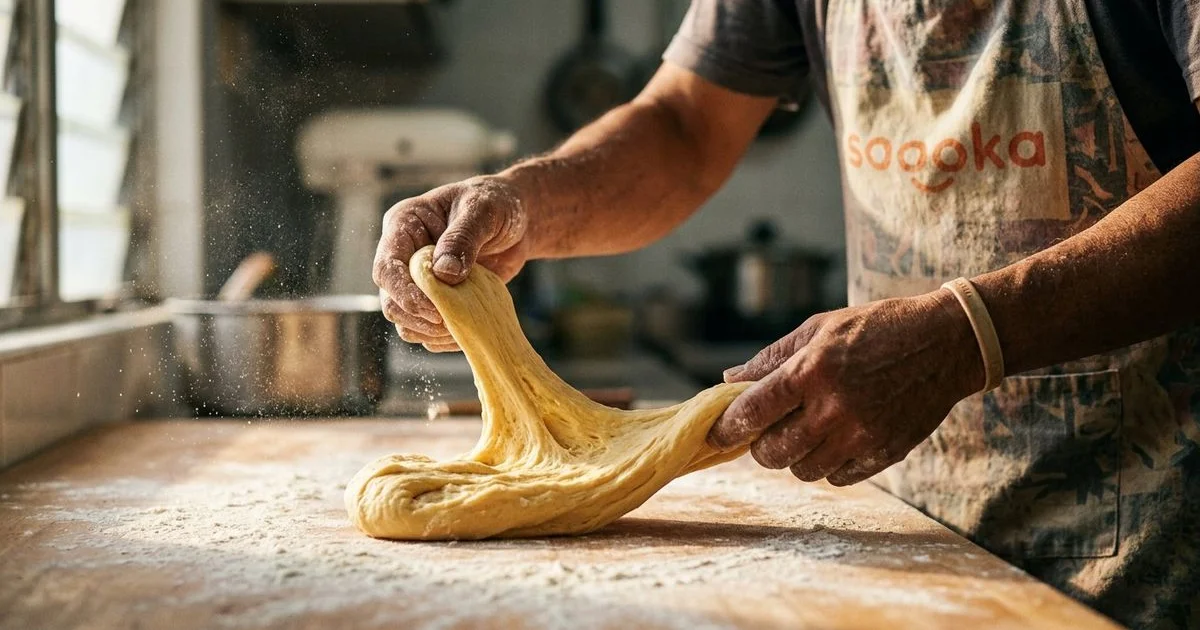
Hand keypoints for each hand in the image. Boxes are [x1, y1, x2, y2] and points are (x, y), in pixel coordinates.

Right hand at [373, 176, 531, 351]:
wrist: (519, 221)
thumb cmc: (497, 204)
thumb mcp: (483, 211)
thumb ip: (462, 239)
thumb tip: (443, 273)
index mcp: (405, 226)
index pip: (387, 267)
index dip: (404, 293)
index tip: (434, 309)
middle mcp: (406, 255)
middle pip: (390, 300)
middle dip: (416, 317)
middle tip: (451, 324)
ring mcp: (420, 280)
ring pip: (405, 320)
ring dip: (429, 332)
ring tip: (462, 330)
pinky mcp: (439, 298)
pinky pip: (428, 328)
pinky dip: (444, 338)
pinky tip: (467, 334)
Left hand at [708, 290, 983, 485]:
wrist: (945, 344)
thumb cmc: (875, 328)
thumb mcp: (818, 328)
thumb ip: (771, 358)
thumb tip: (728, 380)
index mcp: (812, 371)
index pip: (752, 412)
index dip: (727, 427)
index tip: (718, 432)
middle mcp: (834, 408)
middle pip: (772, 453)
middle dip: (761, 446)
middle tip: (768, 430)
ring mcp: (861, 435)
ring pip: (803, 471)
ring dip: (795, 456)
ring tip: (807, 430)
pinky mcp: (884, 453)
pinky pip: (837, 477)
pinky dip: (828, 465)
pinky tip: (835, 440)